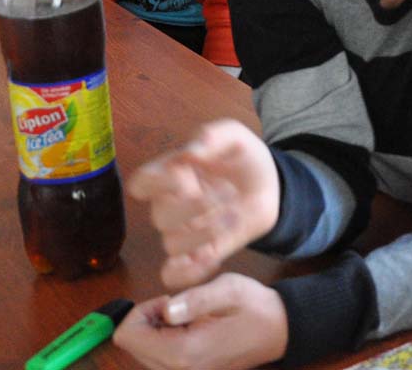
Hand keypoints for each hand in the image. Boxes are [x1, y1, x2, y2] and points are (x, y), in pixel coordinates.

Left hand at [113, 273, 288, 369]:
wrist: (280, 331)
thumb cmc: (255, 307)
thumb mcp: (229, 290)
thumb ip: (194, 299)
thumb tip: (165, 310)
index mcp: (184, 351)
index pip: (129, 335)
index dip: (142, 311)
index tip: (171, 301)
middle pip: (132, 345)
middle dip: (148, 320)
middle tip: (180, 307)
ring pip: (142, 352)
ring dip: (156, 330)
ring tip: (187, 316)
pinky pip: (157, 357)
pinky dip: (164, 339)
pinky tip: (190, 328)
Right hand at [128, 119, 279, 289]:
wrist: (270, 187)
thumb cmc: (244, 158)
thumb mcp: (235, 136)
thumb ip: (213, 136)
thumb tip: (190, 152)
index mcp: (170, 174)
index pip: (142, 184)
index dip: (160, 183)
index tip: (187, 176)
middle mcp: (170, 205)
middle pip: (160, 217)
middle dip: (196, 208)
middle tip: (228, 194)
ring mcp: (183, 232)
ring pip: (171, 244)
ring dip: (205, 233)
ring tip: (234, 216)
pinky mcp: (198, 255)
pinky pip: (174, 274)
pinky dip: (189, 272)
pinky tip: (214, 256)